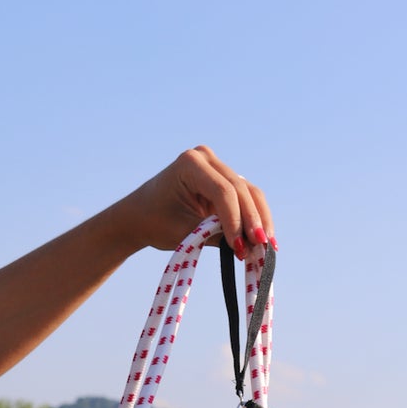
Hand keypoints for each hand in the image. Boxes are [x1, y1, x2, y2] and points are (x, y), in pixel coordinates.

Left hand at [117, 146, 275, 257]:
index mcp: (190, 163)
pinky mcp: (224, 181)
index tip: (240, 249)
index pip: (223, 191)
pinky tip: (265, 239)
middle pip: (240, 189)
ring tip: (267, 247)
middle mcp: (206, 159)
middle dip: (252, 221)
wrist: (139, 216)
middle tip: (261, 248)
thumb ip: (212, 235)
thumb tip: (247, 248)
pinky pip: (246, 199)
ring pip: (249, 192)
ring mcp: (217, 168)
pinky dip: (255, 218)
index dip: (235, 220)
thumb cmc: (154, 222)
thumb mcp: (181, 232)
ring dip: (259, 220)